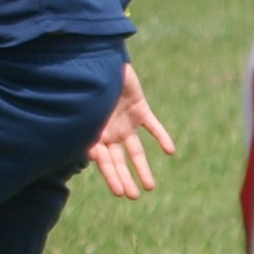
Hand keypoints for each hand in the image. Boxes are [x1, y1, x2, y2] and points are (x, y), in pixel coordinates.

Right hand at [86, 63, 176, 198]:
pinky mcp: (139, 109)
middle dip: (124, 178)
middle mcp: (108, 132)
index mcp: (93, 134)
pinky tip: (170, 151)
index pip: (103, 161)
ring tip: (149, 187)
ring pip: (135, 150)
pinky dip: (161, 137)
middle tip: (132, 196)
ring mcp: (125, 122)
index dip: (111, 177)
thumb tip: (89, 153)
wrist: (98, 57)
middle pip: (118, 161)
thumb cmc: (85, 81)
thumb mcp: (83, 107)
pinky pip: (152, 126)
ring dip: (142, 167)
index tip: (119, 193)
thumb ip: (86, 128)